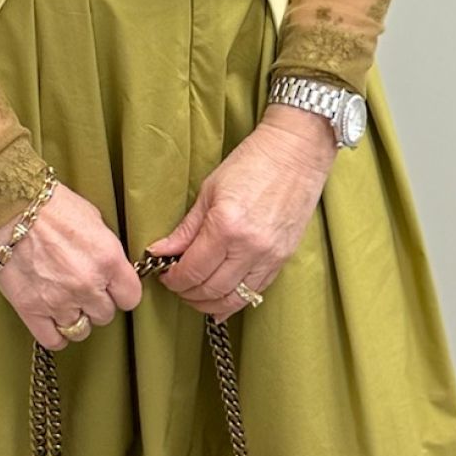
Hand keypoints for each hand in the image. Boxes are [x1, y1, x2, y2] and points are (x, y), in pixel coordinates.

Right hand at [0, 181, 142, 349]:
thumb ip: (105, 250)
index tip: (113, 288)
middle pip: (105, 315)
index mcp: (108, 260)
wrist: (7, 205)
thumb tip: (108, 267)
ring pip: (80, 330)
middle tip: (83, 289)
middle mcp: (87, 285)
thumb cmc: (49, 204)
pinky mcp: (30, 309)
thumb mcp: (92, 219)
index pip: (130, 297)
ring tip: (65, 302)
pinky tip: (52, 320)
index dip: (121, 292)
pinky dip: (55, 334)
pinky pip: (53, 339)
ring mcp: (59, 300)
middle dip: (96, 303)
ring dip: (75, 317)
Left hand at [143, 106, 335, 318]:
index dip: (173, 279)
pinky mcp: (283, 259)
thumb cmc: (252, 163)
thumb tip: (158, 251)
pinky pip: (255, 292)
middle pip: (210, 290)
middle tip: (177, 284)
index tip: (165, 274)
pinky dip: (235, 300)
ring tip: (196, 294)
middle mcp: (249, 247)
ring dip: (209, 303)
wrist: (296, 153)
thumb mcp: (209, 191)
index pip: (192, 270)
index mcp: (226, 227)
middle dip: (187, 293)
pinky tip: (221, 299)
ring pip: (233, 299)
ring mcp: (270, 256)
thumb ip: (185, 229)